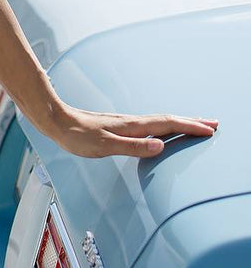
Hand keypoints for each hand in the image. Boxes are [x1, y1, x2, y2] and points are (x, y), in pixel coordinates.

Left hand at [47, 101, 218, 158]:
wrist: (56, 120)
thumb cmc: (76, 136)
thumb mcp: (103, 146)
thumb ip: (132, 147)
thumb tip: (159, 146)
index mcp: (131, 126)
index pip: (167, 125)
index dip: (189, 127)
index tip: (209, 130)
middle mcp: (131, 122)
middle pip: (167, 120)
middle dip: (191, 122)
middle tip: (212, 124)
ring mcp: (126, 123)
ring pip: (160, 121)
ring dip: (180, 123)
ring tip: (195, 126)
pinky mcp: (119, 127)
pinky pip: (150, 125)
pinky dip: (164, 126)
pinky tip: (162, 132)